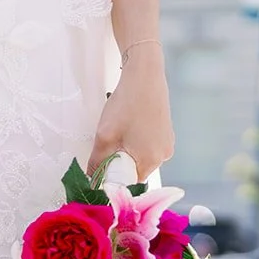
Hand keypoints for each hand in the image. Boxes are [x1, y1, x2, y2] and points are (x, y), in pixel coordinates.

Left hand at [89, 45, 173, 181]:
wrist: (144, 75)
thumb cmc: (127, 104)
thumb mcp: (104, 137)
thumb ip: (97, 163)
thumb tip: (91, 179)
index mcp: (151, 160)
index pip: (129, 183)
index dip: (114, 179)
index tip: (102, 169)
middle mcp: (163, 155)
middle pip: (135, 171)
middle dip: (119, 164)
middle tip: (108, 146)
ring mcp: (167, 143)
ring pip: (140, 158)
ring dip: (126, 152)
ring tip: (119, 133)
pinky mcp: (166, 133)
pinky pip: (147, 146)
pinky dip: (135, 142)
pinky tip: (129, 127)